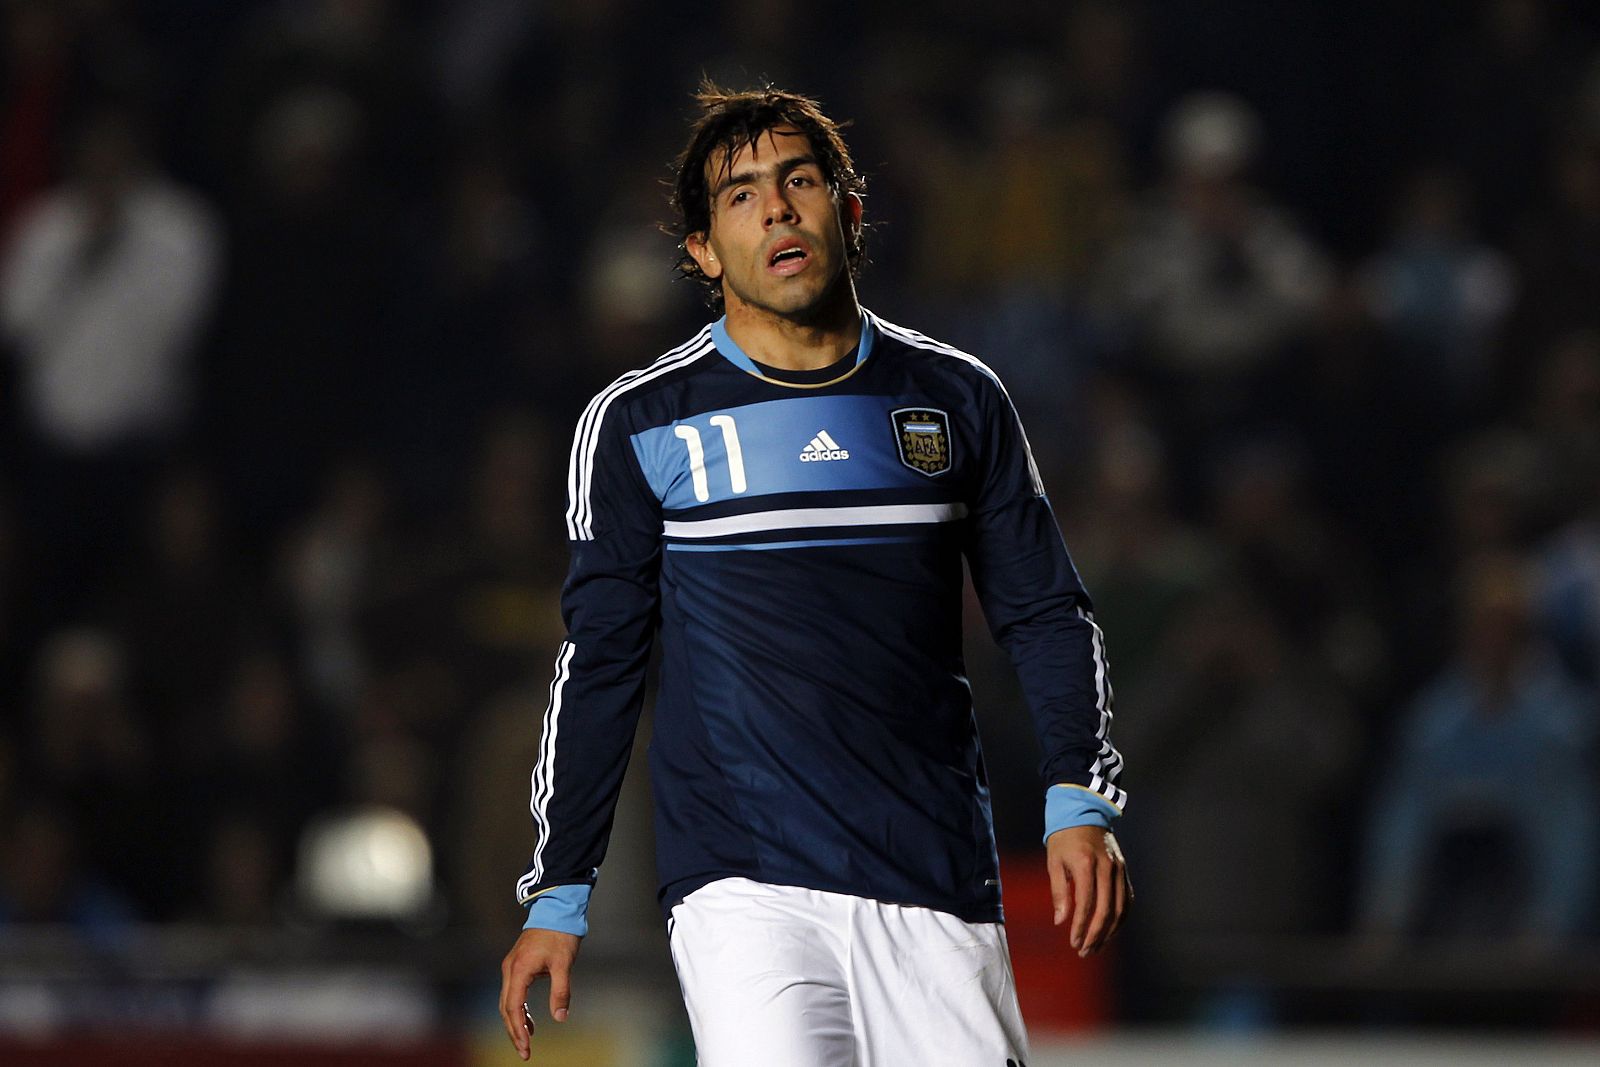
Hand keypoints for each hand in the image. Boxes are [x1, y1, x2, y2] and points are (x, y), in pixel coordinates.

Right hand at [499, 927, 581, 1059]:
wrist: (556, 909)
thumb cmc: (560, 934)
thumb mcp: (564, 964)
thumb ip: (561, 991)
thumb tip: (560, 1018)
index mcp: (519, 969)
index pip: (513, 1007)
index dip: (518, 1029)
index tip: (526, 1047)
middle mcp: (510, 969)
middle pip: (506, 1008)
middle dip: (514, 1031)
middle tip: (525, 1052)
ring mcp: (511, 966)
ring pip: (507, 1001)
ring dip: (515, 1022)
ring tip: (527, 1040)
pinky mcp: (517, 965)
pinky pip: (512, 992)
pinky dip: (518, 1009)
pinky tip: (528, 1020)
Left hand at [1046, 826, 1131, 956]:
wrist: (1083, 813)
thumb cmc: (1064, 839)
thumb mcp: (1054, 862)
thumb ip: (1059, 892)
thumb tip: (1060, 921)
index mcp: (1086, 864)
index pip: (1086, 904)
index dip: (1081, 927)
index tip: (1073, 942)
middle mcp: (1107, 867)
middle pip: (1106, 910)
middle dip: (1095, 935)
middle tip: (1084, 951)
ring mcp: (1119, 869)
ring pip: (1120, 908)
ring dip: (1109, 932)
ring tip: (1095, 947)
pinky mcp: (1125, 871)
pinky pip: (1127, 900)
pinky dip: (1121, 919)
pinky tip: (1110, 931)